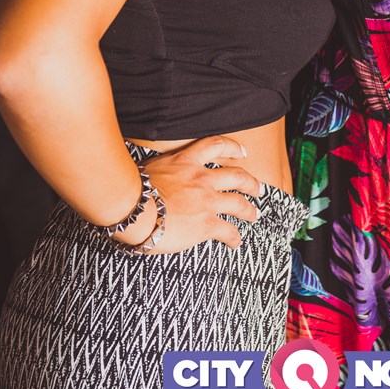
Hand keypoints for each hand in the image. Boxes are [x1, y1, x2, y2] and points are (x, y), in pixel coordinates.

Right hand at [118, 136, 261, 252]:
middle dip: (250, 183)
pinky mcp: (206, 224)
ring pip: (239, 203)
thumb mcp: (150, 168)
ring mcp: (207, 201)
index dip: (233, 148)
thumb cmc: (132, 189)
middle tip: (258, 188)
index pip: (216, 146)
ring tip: (254, 214)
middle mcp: (201, 178)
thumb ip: (163, 170)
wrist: (132, 207)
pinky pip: (228, 230)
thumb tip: (158, 177)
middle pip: (236, 176)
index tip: (242, 152)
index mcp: (186, 161)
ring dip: (249, 210)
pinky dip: (234, 237)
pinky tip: (236, 242)